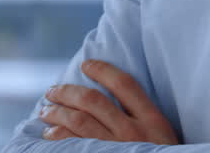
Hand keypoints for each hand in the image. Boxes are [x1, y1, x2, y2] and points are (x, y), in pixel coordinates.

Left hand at [39, 59, 178, 143]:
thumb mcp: (164, 135)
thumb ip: (145, 118)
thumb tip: (114, 98)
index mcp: (152, 120)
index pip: (124, 84)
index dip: (102, 70)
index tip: (87, 65)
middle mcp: (133, 132)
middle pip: (93, 101)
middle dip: (68, 92)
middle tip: (52, 90)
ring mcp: (116, 148)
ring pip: (79, 122)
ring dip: (57, 113)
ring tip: (45, 110)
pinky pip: (74, 145)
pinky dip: (59, 136)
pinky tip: (50, 133)